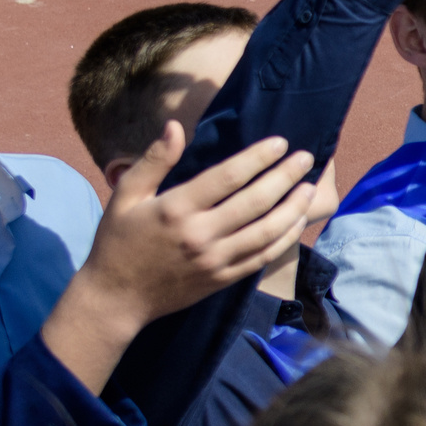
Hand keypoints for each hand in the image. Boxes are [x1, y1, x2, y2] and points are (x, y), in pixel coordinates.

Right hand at [42, 128, 318, 387]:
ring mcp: (215, 260)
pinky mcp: (222, 279)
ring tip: (309, 187)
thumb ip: (153, 161)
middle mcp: (200, 235)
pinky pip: (262, 257)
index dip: (258, 157)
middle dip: (285, 176)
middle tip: (306, 157)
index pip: (228, 177)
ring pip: (266, 231)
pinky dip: (284, 238)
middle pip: (255, 201)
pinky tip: (296, 222)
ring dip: (292, 208)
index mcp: (176, 209)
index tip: (280, 142)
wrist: (116, 299)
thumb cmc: (118, 242)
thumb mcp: (125, 196)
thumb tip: (175, 126)